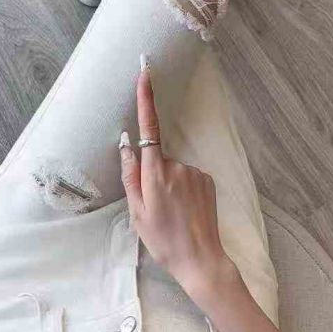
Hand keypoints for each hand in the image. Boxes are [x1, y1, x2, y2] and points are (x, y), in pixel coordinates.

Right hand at [119, 64, 239, 304]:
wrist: (201, 260)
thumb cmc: (163, 240)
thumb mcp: (136, 212)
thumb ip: (129, 174)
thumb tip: (125, 144)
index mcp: (155, 174)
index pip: (148, 127)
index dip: (145, 98)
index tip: (145, 72)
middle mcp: (177, 167)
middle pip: (156, 159)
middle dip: (152, 175)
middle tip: (155, 209)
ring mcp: (195, 172)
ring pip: (171, 169)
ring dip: (168, 185)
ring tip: (172, 214)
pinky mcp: (207, 179)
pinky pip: (187, 177)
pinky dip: (182, 189)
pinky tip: (185, 211)